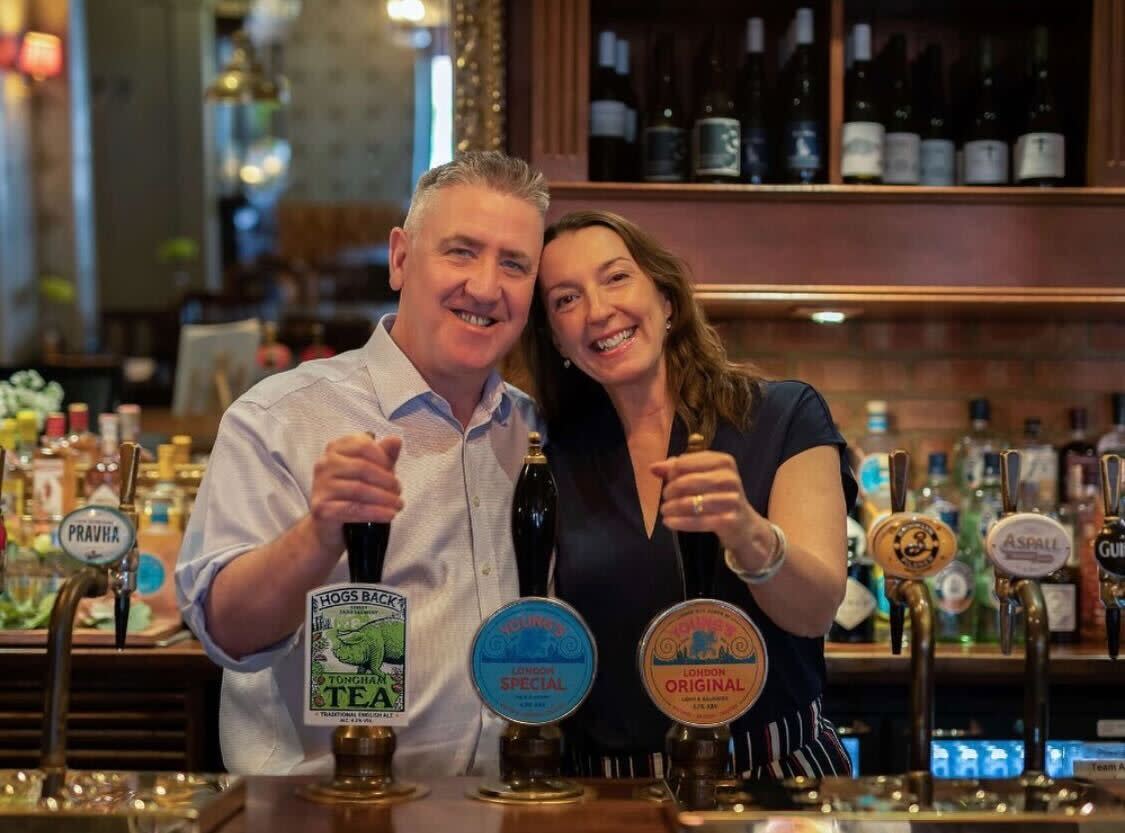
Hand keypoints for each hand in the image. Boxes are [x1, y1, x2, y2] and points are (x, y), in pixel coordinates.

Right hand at [308, 433, 403, 556]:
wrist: (331, 524)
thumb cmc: (353, 492)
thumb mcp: (372, 470)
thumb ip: (384, 455)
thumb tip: (396, 440)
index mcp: (336, 449)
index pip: (364, 445)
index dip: (384, 459)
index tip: (394, 473)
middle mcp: (324, 464)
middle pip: (363, 467)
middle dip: (387, 481)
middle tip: (399, 492)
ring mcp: (320, 486)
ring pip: (359, 489)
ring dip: (384, 498)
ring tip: (398, 505)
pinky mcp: (321, 508)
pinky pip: (352, 509)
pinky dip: (375, 512)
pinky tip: (389, 515)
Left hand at [651, 450, 772, 568]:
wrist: (744, 525)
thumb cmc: (719, 496)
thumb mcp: (704, 477)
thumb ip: (679, 470)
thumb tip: (653, 467)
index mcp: (723, 461)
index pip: (684, 463)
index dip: (670, 472)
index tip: (665, 479)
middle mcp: (729, 478)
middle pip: (686, 482)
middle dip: (670, 490)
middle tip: (666, 497)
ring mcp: (731, 500)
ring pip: (690, 502)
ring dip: (671, 507)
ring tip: (665, 510)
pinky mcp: (729, 520)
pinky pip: (696, 521)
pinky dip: (679, 522)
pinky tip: (669, 522)